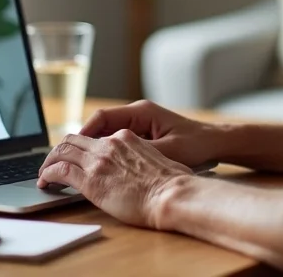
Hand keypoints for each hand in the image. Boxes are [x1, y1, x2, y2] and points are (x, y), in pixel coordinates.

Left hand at [37, 130, 192, 228]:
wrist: (170, 194)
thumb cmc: (173, 184)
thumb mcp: (160, 161)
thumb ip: (146, 160)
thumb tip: (148, 171)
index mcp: (126, 138)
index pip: (96, 138)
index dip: (82, 147)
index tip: (77, 156)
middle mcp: (109, 144)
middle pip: (74, 139)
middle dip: (60, 150)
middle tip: (53, 163)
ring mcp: (98, 160)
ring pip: (62, 151)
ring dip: (49, 161)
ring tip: (44, 173)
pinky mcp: (90, 179)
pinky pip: (60, 170)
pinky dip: (48, 174)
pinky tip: (45, 182)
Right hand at [80, 99, 222, 168]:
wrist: (216, 143)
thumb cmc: (196, 144)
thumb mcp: (167, 150)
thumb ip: (139, 152)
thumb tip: (111, 157)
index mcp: (140, 112)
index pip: (102, 117)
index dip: (84, 133)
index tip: (70, 149)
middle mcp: (137, 115)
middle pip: (100, 125)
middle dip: (83, 142)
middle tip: (66, 159)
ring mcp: (140, 124)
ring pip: (107, 134)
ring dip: (94, 148)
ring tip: (79, 166)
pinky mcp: (144, 135)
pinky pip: (118, 141)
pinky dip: (108, 152)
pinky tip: (102, 169)